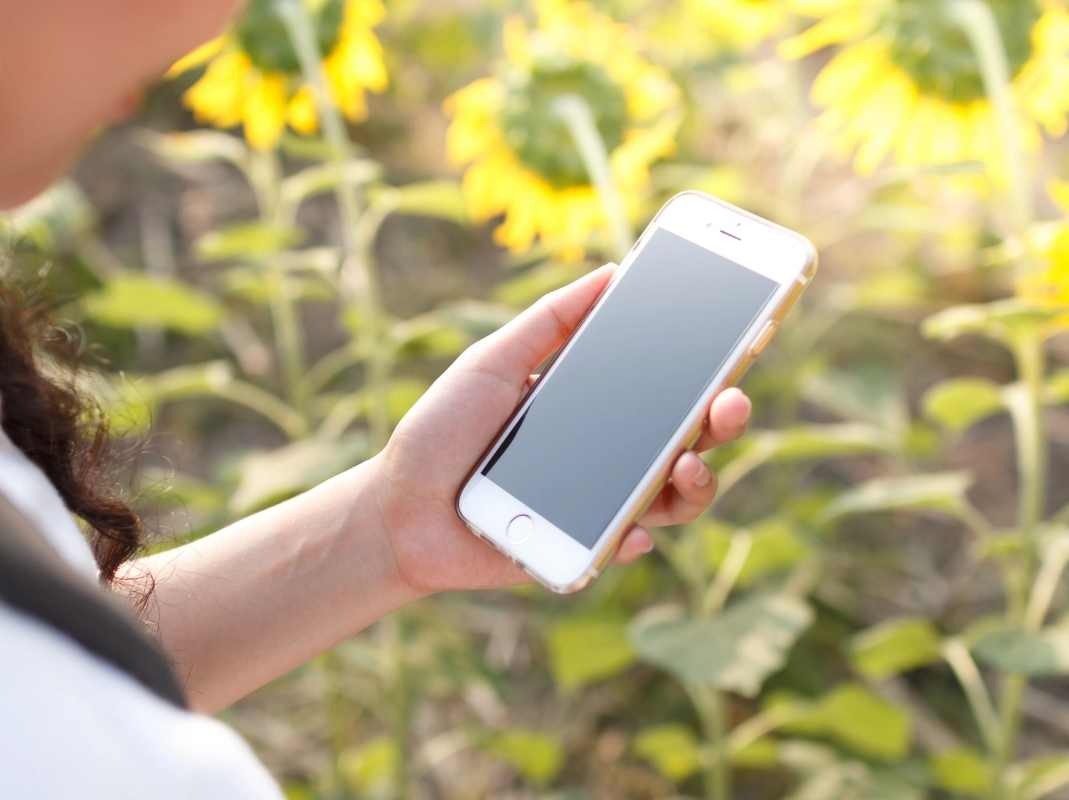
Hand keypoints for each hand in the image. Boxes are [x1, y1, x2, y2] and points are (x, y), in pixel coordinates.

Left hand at [372, 264, 752, 594]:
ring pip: (673, 497)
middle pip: (686, 439)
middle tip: (729, 403)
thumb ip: (550, 320)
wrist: (398, 507)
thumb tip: (612, 272)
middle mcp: (606, 453)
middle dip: (721, 421)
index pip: (664, 386)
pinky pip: (625, 545)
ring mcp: (598, 503)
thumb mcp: (494, 361)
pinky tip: (629, 530)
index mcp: (593, 404)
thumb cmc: (442, 430)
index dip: (705, 369)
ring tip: (686, 466)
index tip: (738, 342)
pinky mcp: (580, 549)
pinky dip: (633, 537)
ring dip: (697, 483)